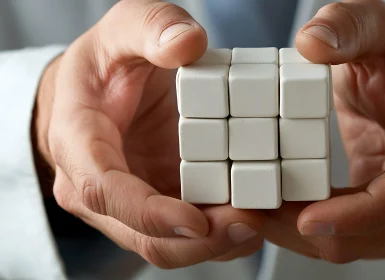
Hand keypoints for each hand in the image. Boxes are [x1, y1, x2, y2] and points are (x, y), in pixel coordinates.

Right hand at [34, 0, 263, 267]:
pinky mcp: (156, 205)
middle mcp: (97, 186)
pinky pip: (186, 234)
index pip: (104, 190)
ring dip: (214, 244)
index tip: (196, 221)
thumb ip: (151, 27)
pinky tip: (251, 218)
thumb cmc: (106, 62)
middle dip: (197, 240)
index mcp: (79, 142)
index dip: (150, 214)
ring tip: (259, 223)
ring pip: (167, 245)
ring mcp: (128, 203)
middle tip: (250, 224)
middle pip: (142, 235)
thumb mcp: (124, 29)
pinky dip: (219, 235)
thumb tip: (187, 43)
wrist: (98, 91)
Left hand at [262, 0, 384, 261]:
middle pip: (380, 231)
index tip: (309, 218)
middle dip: (312, 231)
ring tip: (251, 215)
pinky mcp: (384, 212)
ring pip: (359, 243)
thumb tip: (312, 43)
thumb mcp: (381, 27)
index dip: (363, 213)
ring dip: (301, 237)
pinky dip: (305, 230)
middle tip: (252, 215)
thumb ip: (350, 26)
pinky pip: (347, 234)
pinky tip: (270, 213)